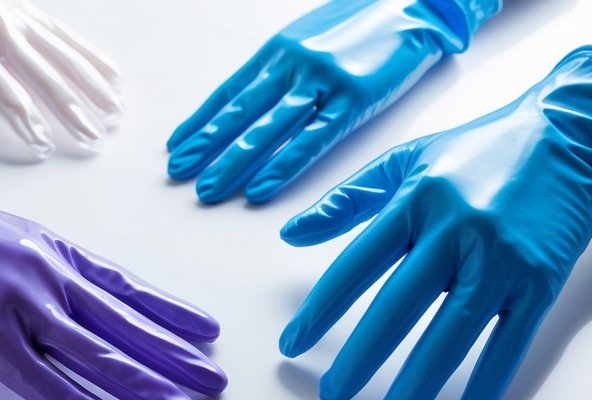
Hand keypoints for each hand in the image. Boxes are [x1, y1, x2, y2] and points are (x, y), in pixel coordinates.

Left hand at [0, 0, 120, 155]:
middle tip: (92, 138)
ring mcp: (12, 11)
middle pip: (40, 74)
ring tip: (112, 113)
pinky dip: (88, 54)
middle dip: (69, 110)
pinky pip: (61, 32)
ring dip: (89, 85)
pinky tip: (110, 74)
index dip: (23, 119)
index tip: (40, 145)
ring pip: (60, 53)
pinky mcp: (22, 5)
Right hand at [0, 137, 226, 399]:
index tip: (208, 334)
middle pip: (127, 326)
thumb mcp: (9, 240)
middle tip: (215, 385)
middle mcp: (50, 276)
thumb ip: (49, 272)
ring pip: (99, 356)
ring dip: (148, 388)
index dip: (171, 314)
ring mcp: (20, 304)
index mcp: (57, 252)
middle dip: (176, 358)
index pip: (129, 289)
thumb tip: (84, 302)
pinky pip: (46, 385)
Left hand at [166, 0, 501, 204]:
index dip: (201, 121)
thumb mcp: (311, 38)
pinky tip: (260, 188)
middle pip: (241, 113)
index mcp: (280, 50)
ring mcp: (322, 81)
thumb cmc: (363, 23)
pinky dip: (282, 166)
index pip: (230, 92)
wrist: (414, 1)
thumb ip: (283, 69)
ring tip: (209, 189)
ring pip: (268, 129)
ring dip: (234, 162)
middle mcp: (293, 64)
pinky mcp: (353, 99)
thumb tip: (255, 100)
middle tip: (180, 174)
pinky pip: (310, 140)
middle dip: (207, 147)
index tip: (177, 147)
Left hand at [278, 47, 591, 399]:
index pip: (356, 265)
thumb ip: (348, 198)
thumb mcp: (408, 160)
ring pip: (452, 332)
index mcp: (416, 200)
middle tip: (332, 398)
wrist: (574, 129)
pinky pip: (510, 339)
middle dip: (361, 359)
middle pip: (398, 307)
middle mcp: (456, 228)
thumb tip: (291, 233)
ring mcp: (502, 256)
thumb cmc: (483, 149)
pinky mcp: (542, 277)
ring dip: (418, 384)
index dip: (320, 310)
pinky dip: (489, 380)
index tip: (292, 347)